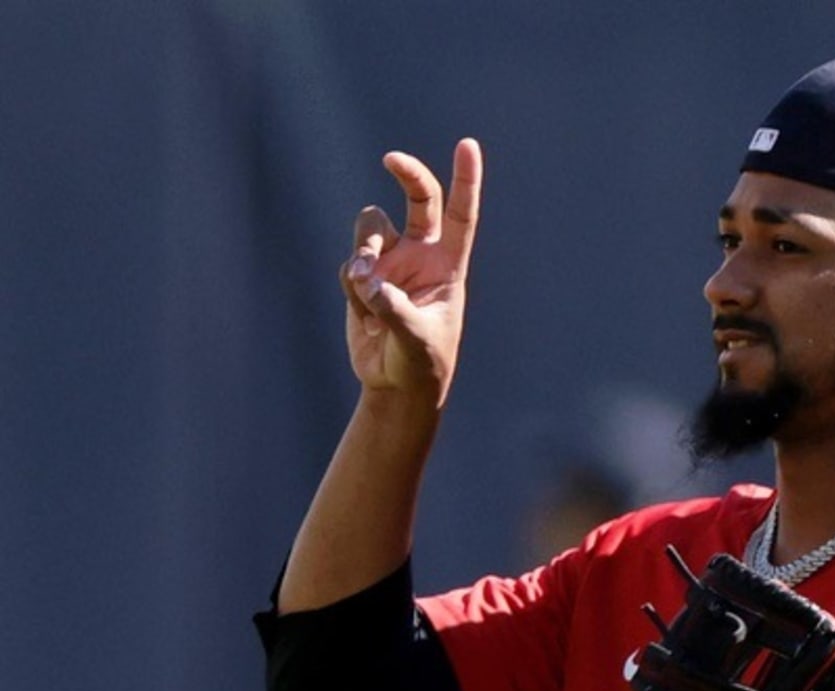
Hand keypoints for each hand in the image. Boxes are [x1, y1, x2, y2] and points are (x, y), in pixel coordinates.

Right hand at [340, 138, 482, 408]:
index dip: (466, 180)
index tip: (467, 145)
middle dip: (406, 174)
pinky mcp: (363, 277)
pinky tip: (366, 320)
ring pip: (370, 227)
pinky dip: (353, 290)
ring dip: (363, 250)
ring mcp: (390, 263)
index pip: (461, 215)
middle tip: (390, 159)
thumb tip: (367, 281)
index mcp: (448, 266)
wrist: (396, 385)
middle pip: (417, 199)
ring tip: (366, 290)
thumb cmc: (421, 363)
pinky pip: (349, 266)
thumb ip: (393, 309)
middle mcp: (420, 256)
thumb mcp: (415, 340)